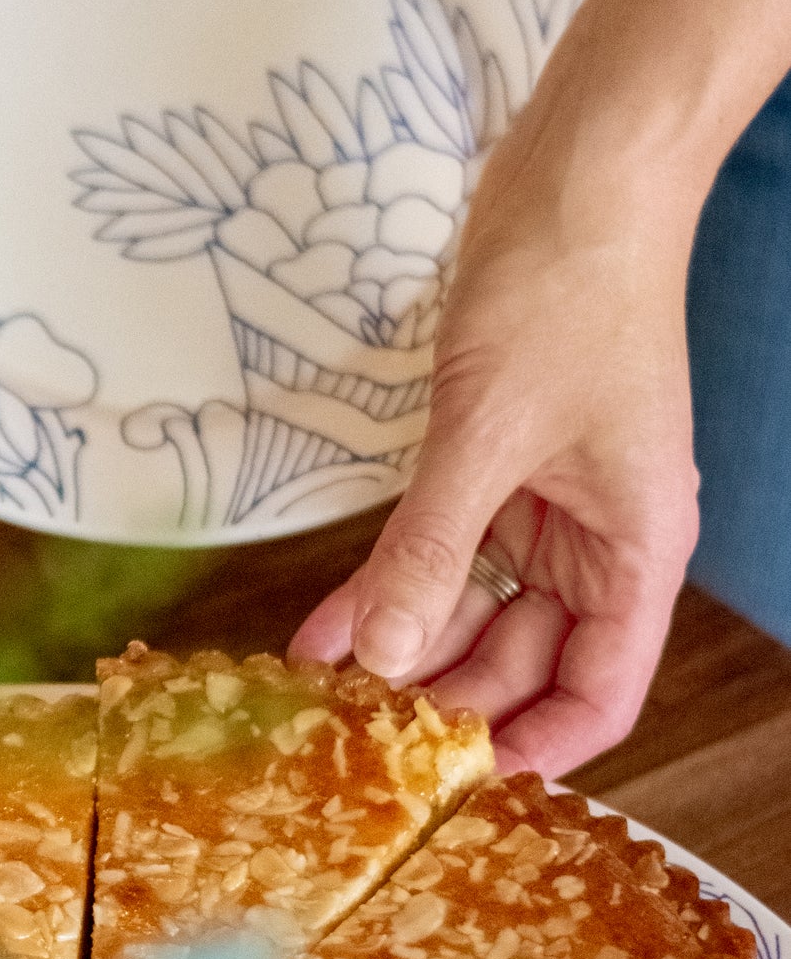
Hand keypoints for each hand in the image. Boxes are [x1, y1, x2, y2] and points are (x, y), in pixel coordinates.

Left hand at [289, 139, 699, 775]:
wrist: (578, 176)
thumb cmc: (569, 293)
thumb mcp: (486, 436)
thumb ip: (431, 551)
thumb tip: (385, 659)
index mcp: (637, 551)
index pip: (599, 693)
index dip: (533, 748)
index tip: (448, 782)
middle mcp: (602, 541)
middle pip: (527, 662)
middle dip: (444, 700)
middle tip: (353, 744)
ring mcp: (551, 503)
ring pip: (478, 610)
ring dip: (405, 645)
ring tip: (321, 694)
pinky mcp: (502, 463)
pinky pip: (445, 548)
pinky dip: (390, 584)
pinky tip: (323, 627)